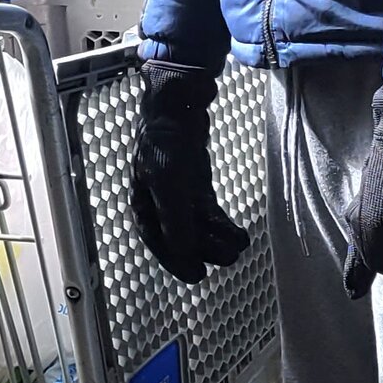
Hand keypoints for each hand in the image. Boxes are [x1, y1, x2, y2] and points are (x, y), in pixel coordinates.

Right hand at [129, 62, 248, 283]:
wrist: (177, 106)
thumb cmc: (163, 141)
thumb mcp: (168, 182)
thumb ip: (175, 220)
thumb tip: (186, 255)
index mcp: (143, 204)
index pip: (158, 241)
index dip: (176, 260)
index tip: (197, 275)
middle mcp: (158, 202)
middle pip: (181, 236)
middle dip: (204, 250)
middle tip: (228, 260)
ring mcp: (178, 193)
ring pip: (198, 225)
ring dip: (217, 238)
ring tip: (239, 246)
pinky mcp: (195, 183)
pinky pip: (208, 211)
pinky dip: (222, 223)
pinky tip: (237, 231)